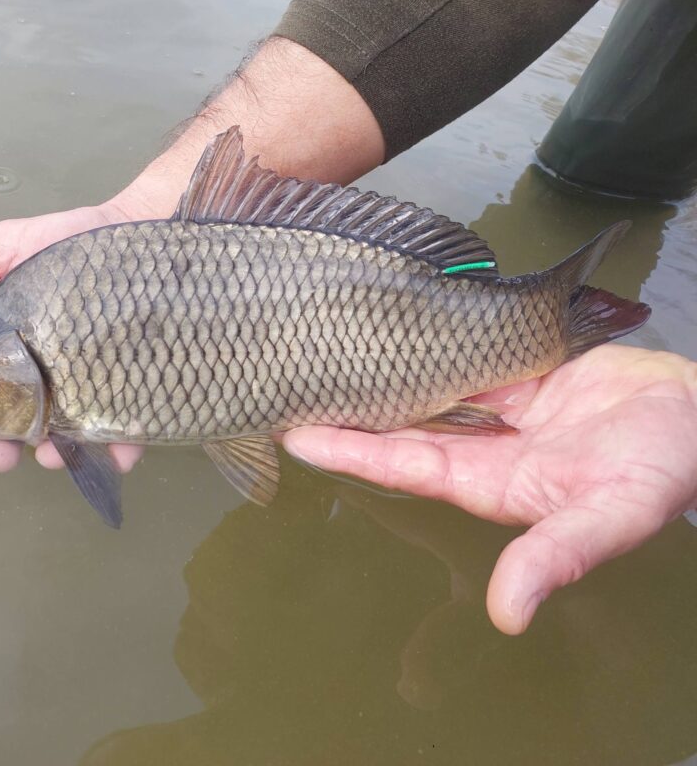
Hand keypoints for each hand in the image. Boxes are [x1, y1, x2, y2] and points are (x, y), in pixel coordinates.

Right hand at [0, 201, 145, 473]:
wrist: (136, 231)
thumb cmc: (65, 245)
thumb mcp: (1, 250)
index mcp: (1, 352)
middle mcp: (39, 379)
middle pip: (9, 428)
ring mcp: (85, 391)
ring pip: (62, 439)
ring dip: (51, 455)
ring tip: (50, 451)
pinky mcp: (130, 393)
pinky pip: (124, 433)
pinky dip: (117, 452)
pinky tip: (112, 454)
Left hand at [282, 345, 696, 634]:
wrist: (696, 417)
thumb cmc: (660, 471)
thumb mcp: (609, 518)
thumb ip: (555, 558)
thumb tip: (507, 615)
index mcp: (485, 480)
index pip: (401, 464)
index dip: (349, 451)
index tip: (295, 436)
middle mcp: (477, 442)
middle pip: (395, 422)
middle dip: (342, 409)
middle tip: (285, 382)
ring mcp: (492, 402)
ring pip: (418, 383)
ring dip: (374, 371)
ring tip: (318, 349)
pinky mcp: (511, 364)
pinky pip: (454, 351)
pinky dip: (419, 341)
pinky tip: (384, 326)